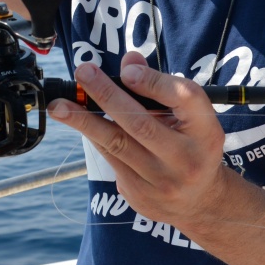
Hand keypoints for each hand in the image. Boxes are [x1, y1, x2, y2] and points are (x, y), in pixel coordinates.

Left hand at [48, 51, 228, 230]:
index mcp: (205, 131)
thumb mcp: (189, 114)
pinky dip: (93, 136)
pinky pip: (110, 158)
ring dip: (83, 120)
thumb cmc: (191, 144)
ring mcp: (162, 181)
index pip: (183, 99)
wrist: (200, 201)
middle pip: (141, 123)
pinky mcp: (139, 195)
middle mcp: (186, 158)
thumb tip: (128, 63)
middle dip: (106, 95)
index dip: (153, 83)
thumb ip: (161, 86)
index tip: (127, 71)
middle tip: (83, 74)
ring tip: (59, 105)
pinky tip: (76, 121)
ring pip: (116, 144)